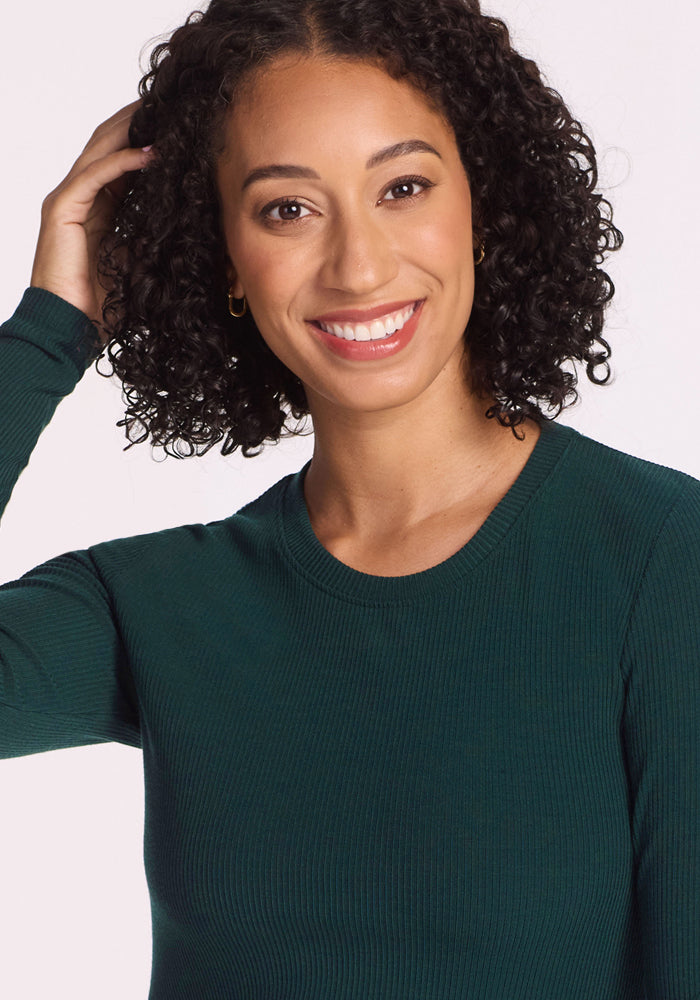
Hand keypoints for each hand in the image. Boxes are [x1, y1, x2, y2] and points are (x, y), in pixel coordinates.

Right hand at [30, 101, 153, 337]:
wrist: (73, 329)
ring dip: (131, 130)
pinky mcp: (62, 210)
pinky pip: (95, 176)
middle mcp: (80, 197)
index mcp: (97, 208)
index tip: (175, 126)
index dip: (144, 140)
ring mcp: (68, 200)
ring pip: (100, 151)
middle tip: (169, 105)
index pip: (121, 161)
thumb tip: (197, 227)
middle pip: (108, 146)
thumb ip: (158, 237)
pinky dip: (122, 161)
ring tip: (161, 114)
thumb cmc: (104, 305)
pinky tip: (151, 153)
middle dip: (137, 123)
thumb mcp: (142, 262)